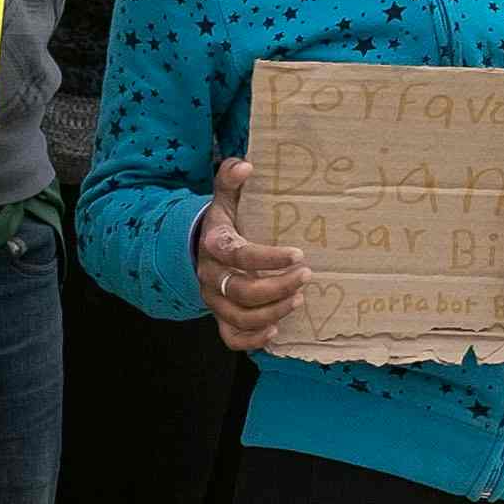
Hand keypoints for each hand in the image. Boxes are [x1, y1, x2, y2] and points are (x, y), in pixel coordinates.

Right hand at [191, 157, 302, 352]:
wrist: (197, 251)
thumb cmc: (223, 225)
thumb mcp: (224, 200)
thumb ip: (230, 179)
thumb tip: (246, 164)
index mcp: (214, 245)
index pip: (239, 255)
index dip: (269, 258)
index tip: (299, 254)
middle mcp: (211, 275)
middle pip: (242, 291)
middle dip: (278, 287)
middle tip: (307, 277)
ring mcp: (214, 300)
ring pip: (240, 316)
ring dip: (273, 312)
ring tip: (299, 299)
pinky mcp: (219, 317)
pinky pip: (231, 337)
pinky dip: (253, 339)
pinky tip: (276, 329)